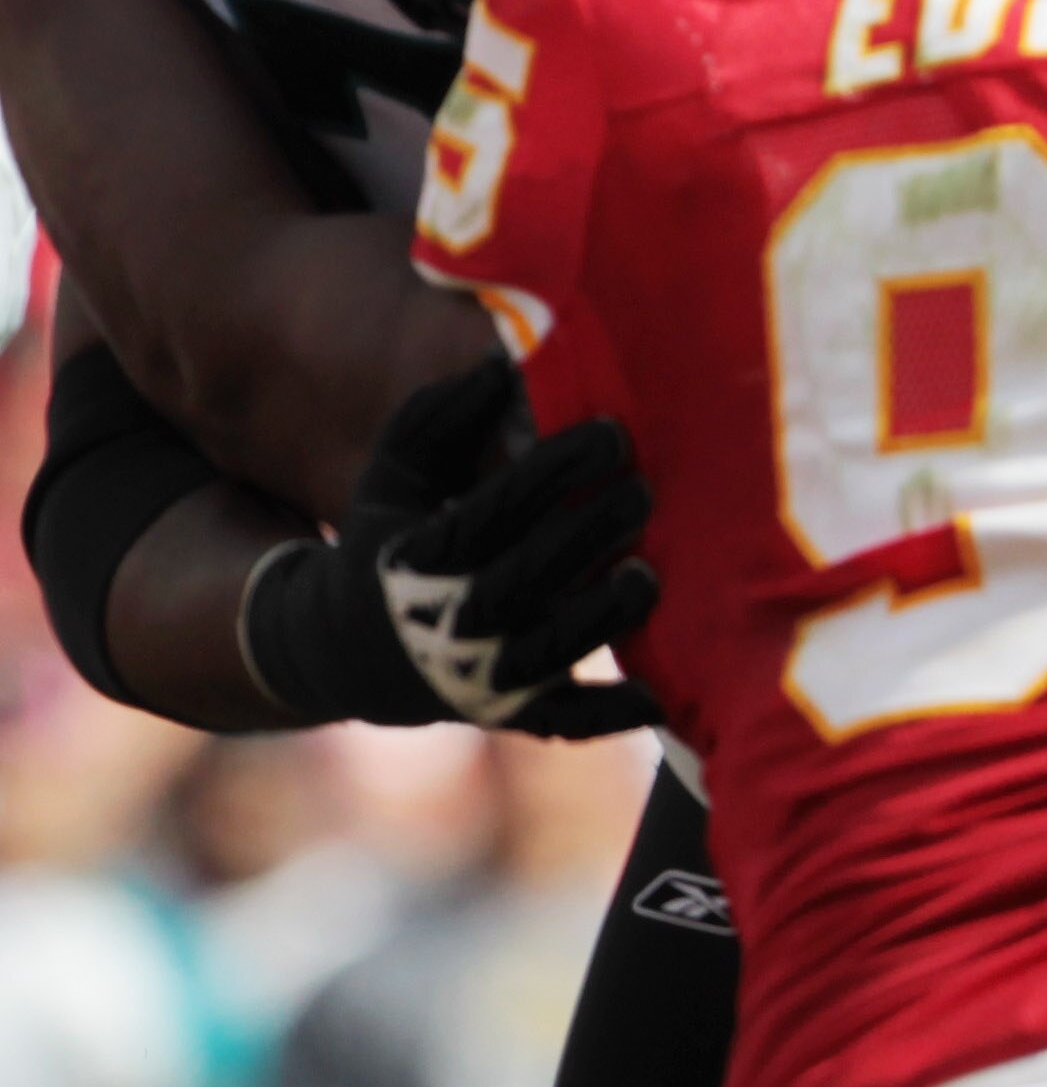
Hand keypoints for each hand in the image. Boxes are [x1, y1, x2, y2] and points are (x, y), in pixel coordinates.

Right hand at [238, 358, 660, 736]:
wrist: (347, 652)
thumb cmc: (389, 542)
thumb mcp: (395, 478)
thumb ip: (437, 419)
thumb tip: (497, 362)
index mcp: (421, 554)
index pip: (493, 508)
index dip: (553, 470)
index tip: (612, 433)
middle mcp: (451, 618)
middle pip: (527, 575)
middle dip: (588, 532)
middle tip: (646, 491)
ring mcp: (482, 672)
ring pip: (549, 649)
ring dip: (603, 616)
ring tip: (649, 575)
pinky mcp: (511, 713)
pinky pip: (563, 723)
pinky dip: (609, 717)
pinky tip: (660, 698)